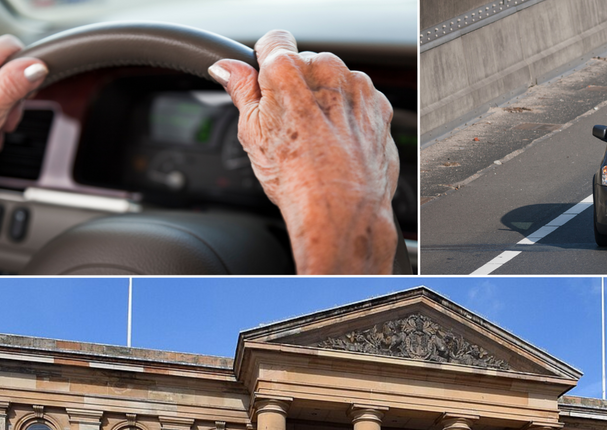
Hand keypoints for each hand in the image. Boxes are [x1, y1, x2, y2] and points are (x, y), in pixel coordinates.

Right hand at [209, 30, 398, 274]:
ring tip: (317, 139)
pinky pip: (360, 100)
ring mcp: (358, 87)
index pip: (274, 41)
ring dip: (326, 100)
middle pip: (307, 63)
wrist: (341, 211)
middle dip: (299, 86)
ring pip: (336, 81)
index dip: (267, 63)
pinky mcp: (380, 106)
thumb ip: (240, 90)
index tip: (267, 82)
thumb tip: (227, 67)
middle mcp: (328, 70)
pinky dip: (351, 115)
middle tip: (291, 125)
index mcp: (289, 69)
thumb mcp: (252, 133)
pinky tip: (339, 144)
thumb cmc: (296, 179)